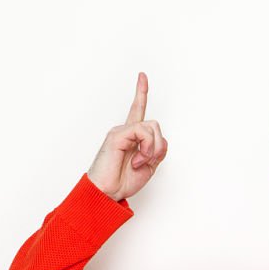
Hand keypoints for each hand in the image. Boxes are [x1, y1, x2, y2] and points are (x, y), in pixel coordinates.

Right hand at [86, 71, 168, 200]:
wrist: (107, 193)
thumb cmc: (122, 181)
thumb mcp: (148, 167)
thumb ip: (156, 151)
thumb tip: (161, 141)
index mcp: (131, 138)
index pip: (137, 110)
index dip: (141, 93)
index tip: (142, 76)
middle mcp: (125, 131)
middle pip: (155, 125)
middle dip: (158, 146)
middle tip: (148, 162)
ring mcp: (120, 132)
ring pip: (152, 127)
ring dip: (152, 149)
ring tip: (140, 163)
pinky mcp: (117, 135)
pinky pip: (143, 132)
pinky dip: (146, 148)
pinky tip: (136, 160)